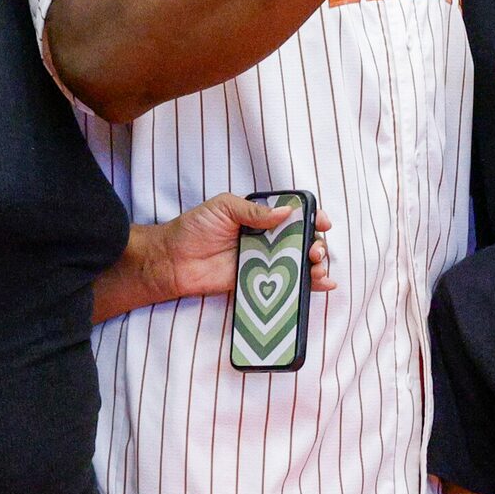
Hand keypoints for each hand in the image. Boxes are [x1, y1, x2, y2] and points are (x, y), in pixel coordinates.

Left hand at [152, 194, 334, 302]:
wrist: (172, 261)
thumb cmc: (193, 228)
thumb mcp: (223, 208)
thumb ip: (254, 211)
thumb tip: (287, 212)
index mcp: (260, 216)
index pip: (294, 214)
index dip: (312, 216)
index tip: (322, 222)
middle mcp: (266, 239)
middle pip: (303, 240)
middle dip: (317, 244)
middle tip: (315, 250)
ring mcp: (264, 262)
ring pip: (300, 263)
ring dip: (317, 265)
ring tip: (319, 268)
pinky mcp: (258, 283)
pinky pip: (286, 285)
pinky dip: (308, 285)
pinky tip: (322, 285)